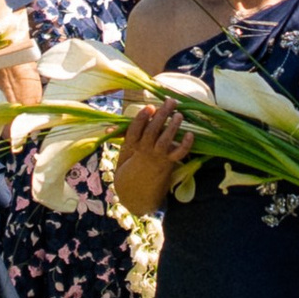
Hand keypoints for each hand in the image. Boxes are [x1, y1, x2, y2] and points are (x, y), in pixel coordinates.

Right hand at [112, 102, 195, 217]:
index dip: (141, 119)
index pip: (134, 131)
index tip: (149, 107)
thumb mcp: (122, 155)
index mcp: (131, 147)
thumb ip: (122, 139)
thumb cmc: (129, 170)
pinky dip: (185, 145)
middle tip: (170, 102)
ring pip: (165, 141)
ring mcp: (157, 158)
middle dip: (161, 116)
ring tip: (179, 115)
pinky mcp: (168, 164)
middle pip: (152, 132)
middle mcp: (144, 151)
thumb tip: (107, 128)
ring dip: (173, 127)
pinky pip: (177, 155)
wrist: (137, 195)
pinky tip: (191, 135)